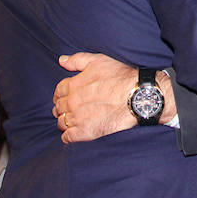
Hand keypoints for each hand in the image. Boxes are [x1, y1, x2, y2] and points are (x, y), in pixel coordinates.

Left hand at [52, 53, 175, 143]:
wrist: (137, 97)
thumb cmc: (121, 77)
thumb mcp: (98, 61)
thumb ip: (77, 60)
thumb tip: (61, 60)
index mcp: (73, 85)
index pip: (59, 91)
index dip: (60, 94)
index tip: (64, 97)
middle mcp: (73, 102)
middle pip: (59, 107)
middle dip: (61, 108)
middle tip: (67, 110)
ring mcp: (78, 118)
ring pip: (62, 122)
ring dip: (64, 122)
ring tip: (70, 121)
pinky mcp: (86, 133)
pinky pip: (68, 137)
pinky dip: (67, 136)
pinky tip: (72, 134)